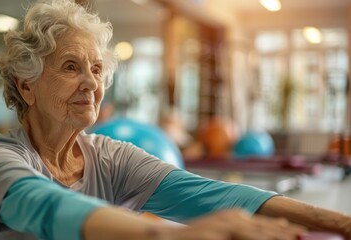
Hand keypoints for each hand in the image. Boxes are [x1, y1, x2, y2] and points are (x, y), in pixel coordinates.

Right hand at [165, 209, 306, 239]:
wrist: (167, 237)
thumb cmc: (195, 237)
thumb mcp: (219, 232)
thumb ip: (236, 231)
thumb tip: (251, 229)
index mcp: (232, 216)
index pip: (261, 222)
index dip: (280, 228)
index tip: (297, 231)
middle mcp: (229, 218)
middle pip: (261, 226)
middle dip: (282, 231)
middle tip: (301, 234)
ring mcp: (222, 226)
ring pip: (253, 232)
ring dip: (272, 235)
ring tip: (291, 238)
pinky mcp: (214, 234)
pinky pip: (238, 238)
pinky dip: (254, 238)